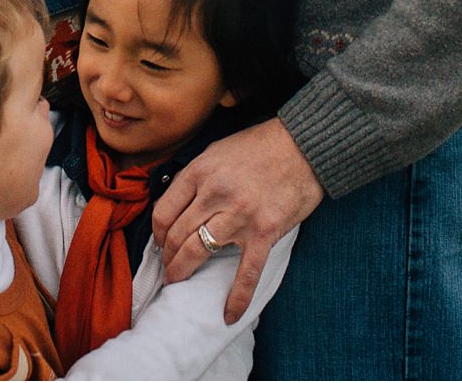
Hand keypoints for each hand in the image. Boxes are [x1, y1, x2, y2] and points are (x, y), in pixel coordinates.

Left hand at [151, 118, 323, 324]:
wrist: (303, 147)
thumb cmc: (260, 146)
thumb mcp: (217, 151)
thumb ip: (196, 176)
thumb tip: (177, 203)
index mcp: (200, 172)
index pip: (164, 211)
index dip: (158, 234)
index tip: (161, 244)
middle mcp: (214, 194)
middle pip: (177, 235)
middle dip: (168, 257)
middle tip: (168, 268)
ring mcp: (239, 215)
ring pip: (198, 251)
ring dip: (182, 271)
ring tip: (177, 283)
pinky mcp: (263, 232)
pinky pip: (246, 272)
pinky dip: (236, 297)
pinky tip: (229, 314)